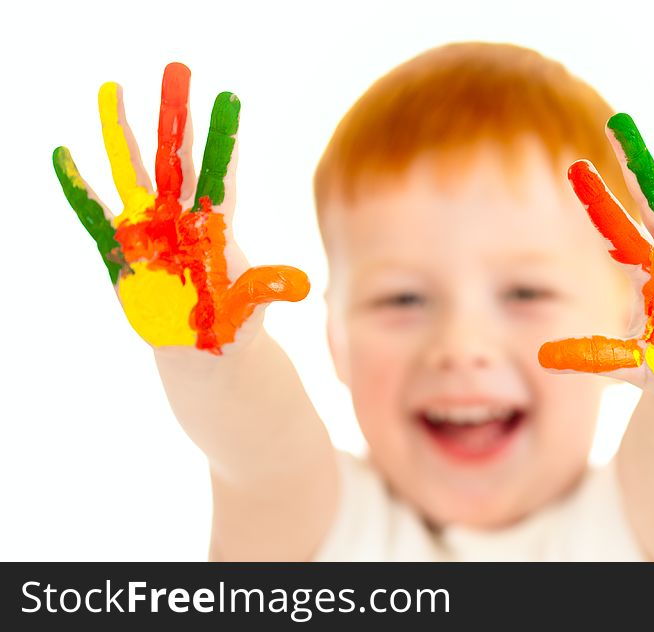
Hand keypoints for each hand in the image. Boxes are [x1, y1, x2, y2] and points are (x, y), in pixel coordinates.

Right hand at [53, 62, 308, 353]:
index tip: (229, 97)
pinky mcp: (120, 250)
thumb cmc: (231, 325)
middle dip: (174, 116)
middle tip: (175, 71)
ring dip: (120, 133)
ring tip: (111, 89)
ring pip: (133, 172)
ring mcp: (148, 229)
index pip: (220, 173)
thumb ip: (265, 290)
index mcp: (215, 226)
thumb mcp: (250, 308)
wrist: (198, 349)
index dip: (223, 138)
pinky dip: (79, 186)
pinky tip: (64, 154)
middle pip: (176, 158)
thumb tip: (302, 287)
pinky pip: (93, 213)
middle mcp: (180, 217)